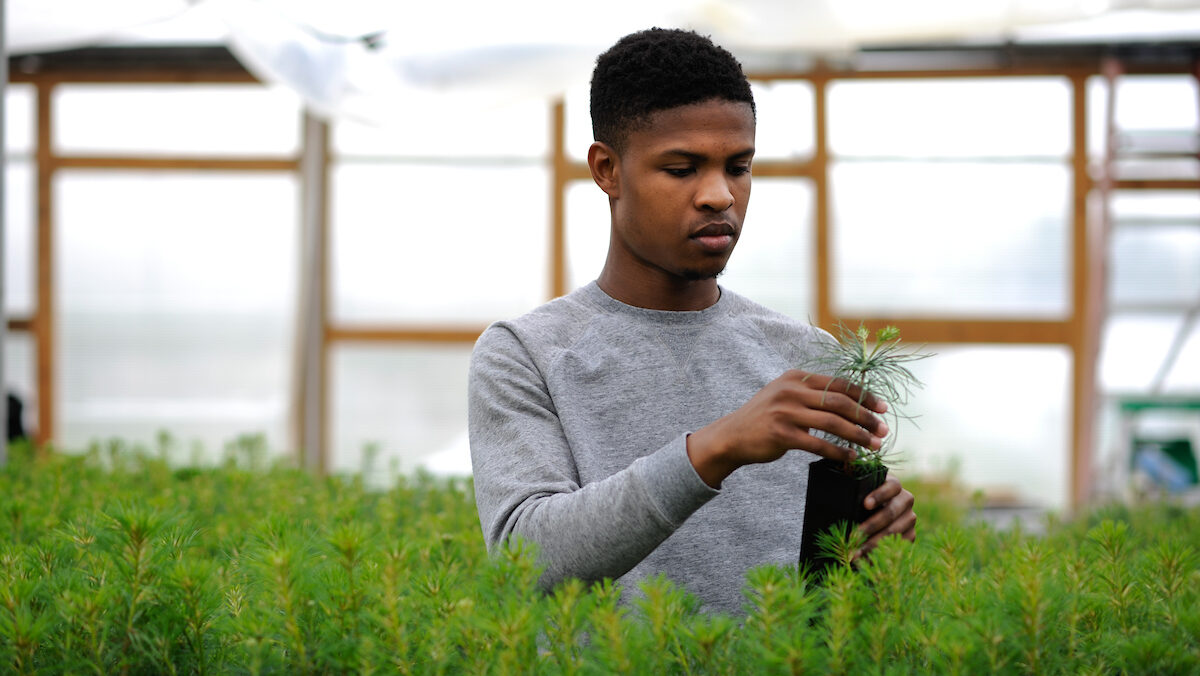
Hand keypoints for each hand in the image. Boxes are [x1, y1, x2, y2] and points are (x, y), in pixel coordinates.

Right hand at [687, 370, 889, 487]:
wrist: (732, 436)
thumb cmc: (765, 418)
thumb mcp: (786, 395)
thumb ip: (812, 394)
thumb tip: (851, 401)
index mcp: (796, 377)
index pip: (839, 383)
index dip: (865, 396)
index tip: (883, 408)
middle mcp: (791, 391)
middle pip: (840, 402)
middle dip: (866, 417)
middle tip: (883, 431)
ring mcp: (785, 412)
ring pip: (833, 423)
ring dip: (858, 435)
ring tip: (873, 446)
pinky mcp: (781, 434)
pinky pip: (818, 444)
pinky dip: (838, 451)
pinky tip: (851, 457)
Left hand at [854, 477, 915, 558]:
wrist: (871, 518)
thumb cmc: (859, 504)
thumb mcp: (858, 496)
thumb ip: (854, 494)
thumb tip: (843, 497)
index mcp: (893, 485)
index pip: (892, 486)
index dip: (880, 495)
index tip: (865, 505)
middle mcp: (905, 499)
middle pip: (891, 512)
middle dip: (871, 525)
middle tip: (854, 536)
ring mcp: (910, 517)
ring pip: (894, 531)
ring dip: (873, 543)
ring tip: (855, 552)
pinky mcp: (911, 534)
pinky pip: (900, 545)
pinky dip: (882, 553)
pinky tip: (866, 558)